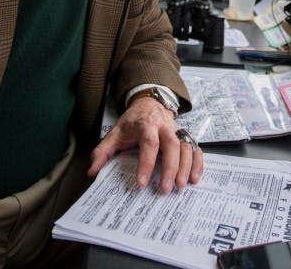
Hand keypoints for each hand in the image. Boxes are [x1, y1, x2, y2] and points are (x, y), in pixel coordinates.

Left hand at [88, 97, 202, 192]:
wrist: (149, 103)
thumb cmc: (132, 122)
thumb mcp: (114, 133)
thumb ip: (103, 152)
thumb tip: (92, 171)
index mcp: (145, 124)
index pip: (148, 143)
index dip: (146, 162)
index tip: (141, 182)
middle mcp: (164, 126)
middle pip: (171, 144)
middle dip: (170, 167)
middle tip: (165, 188)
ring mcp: (176, 130)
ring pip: (186, 146)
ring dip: (185, 167)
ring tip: (180, 185)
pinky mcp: (184, 136)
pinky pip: (195, 148)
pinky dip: (197, 162)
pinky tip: (195, 178)